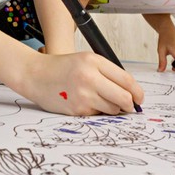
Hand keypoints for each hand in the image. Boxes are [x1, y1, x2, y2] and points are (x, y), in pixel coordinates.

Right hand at [24, 50, 143, 115]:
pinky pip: (97, 114)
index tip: (140, 98)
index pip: (126, 80)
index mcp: (94, 62)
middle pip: (124, 98)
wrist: (34, 74)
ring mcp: (82, 95)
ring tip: (101, 100)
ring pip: (113, 109)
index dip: (138, 92)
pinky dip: (96, 111)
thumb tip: (130, 93)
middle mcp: (89, 78)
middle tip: (131, 106)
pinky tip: (85, 102)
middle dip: (131, 105)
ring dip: (113, 109)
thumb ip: (108, 73)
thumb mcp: (85, 60)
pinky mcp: (76, 109)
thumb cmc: (61, 67)